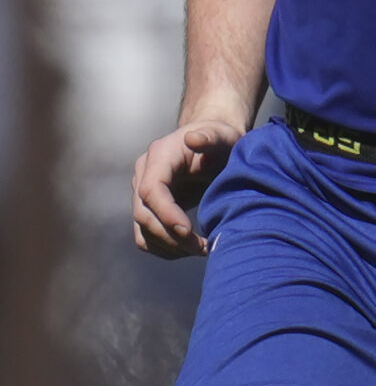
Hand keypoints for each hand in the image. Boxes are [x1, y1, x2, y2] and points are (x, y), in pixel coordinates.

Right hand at [132, 117, 243, 257]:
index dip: (166, 214)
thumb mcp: (223, 136)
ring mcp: (143, 193)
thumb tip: (192, 139)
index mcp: (160, 156)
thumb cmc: (222, 140)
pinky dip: (166, 249)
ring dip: (169, 248)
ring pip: (143, 231)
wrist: (214, 144)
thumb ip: (211, 137)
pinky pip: (147, 237)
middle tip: (202, 248)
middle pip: (144, 215)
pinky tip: (190, 250)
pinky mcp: (148, 209)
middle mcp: (144, 174)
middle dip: (172, 237)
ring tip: (201, 250)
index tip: (189, 232)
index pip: (151, 190)